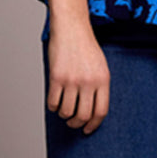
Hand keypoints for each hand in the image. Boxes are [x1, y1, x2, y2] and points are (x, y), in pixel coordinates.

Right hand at [47, 17, 109, 133]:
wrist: (72, 28)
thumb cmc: (86, 47)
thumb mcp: (100, 66)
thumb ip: (98, 87)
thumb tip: (92, 112)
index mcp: (103, 80)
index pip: (100, 111)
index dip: (93, 124)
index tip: (87, 130)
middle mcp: (89, 81)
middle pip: (83, 115)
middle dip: (76, 124)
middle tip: (73, 123)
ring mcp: (72, 80)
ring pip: (66, 111)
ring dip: (63, 115)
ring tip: (63, 110)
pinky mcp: (56, 77)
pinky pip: (53, 102)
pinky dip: (53, 107)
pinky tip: (54, 102)